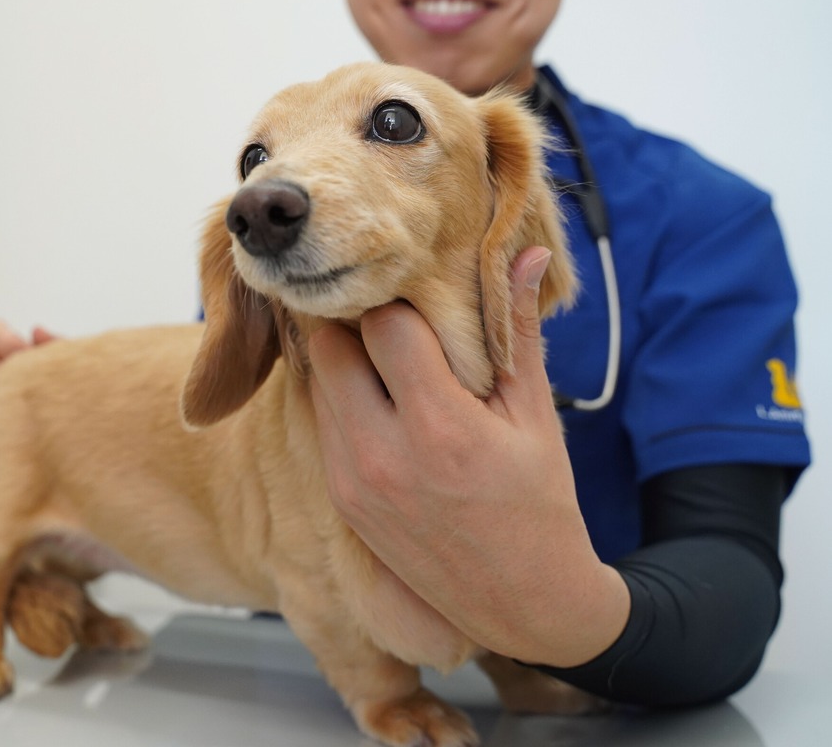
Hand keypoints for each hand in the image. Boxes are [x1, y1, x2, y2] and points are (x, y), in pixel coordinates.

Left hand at [308, 248, 628, 666]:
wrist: (522, 602)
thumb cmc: (539, 504)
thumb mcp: (536, 415)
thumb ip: (518, 331)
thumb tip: (530, 253)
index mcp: (440, 426)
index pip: (384, 326)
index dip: (403, 306)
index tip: (421, 306)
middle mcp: (383, 453)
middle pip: (331, 347)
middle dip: (359, 326)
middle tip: (393, 326)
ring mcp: (354, 480)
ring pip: (317, 383)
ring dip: (346, 363)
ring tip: (387, 366)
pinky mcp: (341, 500)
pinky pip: (322, 424)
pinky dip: (343, 404)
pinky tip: (380, 407)